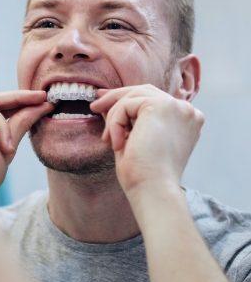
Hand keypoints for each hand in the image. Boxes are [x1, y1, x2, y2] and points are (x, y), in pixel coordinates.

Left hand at [90, 84, 204, 197]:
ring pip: (132, 97)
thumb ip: (126, 119)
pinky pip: (126, 105)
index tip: (104, 101)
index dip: (128, 98)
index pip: (154, 99)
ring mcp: (176, 106)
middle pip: (144, 91)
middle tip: (95, 106)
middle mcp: (186, 110)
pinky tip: (117, 145)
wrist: (153, 190)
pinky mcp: (162, 106)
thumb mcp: (135, 140)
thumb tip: (106, 102)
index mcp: (186, 120)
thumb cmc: (144, 174)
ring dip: (114, 117)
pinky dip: (115, 124)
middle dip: (116, 97)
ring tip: (106, 139)